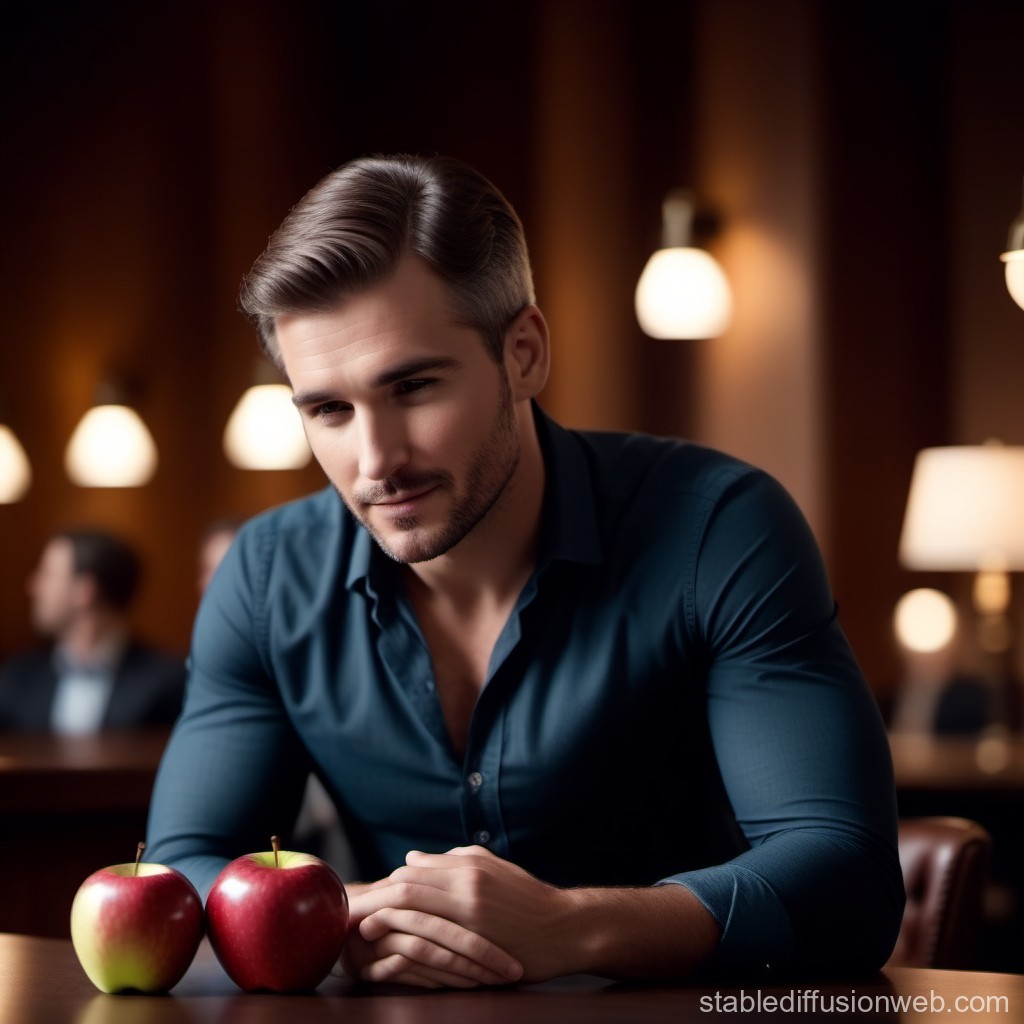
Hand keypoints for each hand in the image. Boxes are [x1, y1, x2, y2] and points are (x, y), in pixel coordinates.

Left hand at [342, 846, 575, 986]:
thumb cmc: (528, 900)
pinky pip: (430, 941)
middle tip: (347, 917)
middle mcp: (466, 883)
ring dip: (381, 920)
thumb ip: (452, 863)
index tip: (361, 902)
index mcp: (468, 866)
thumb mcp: (492, 870)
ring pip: (413, 909)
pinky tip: (387, 954)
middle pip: (404, 887)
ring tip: (357, 934)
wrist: (566, 929)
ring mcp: (470, 913)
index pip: (411, 872)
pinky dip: (405, 943)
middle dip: (373, 901)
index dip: (383, 887)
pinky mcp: (478, 941)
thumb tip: (411, 860)